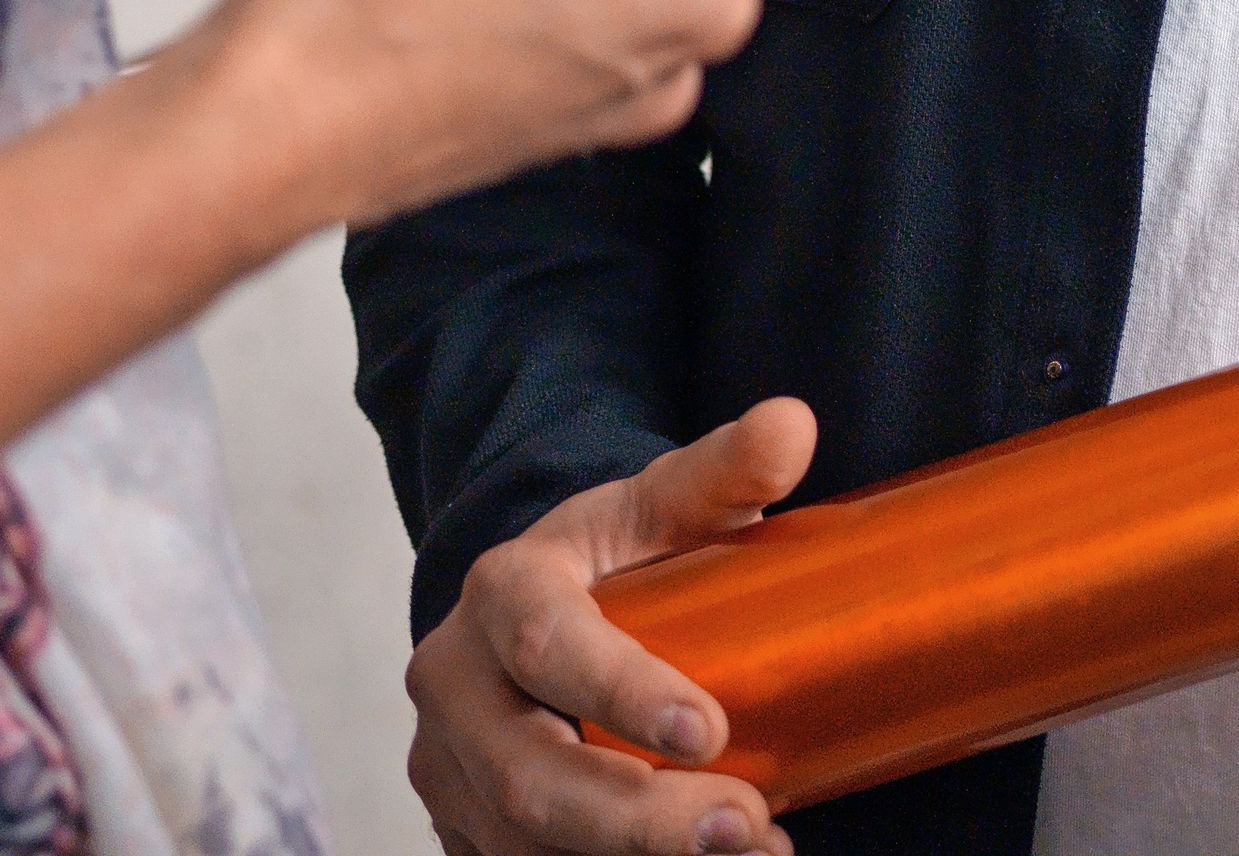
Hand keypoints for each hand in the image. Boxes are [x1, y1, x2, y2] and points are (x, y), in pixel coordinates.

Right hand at [407, 404, 818, 855]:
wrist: (541, 608)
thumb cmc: (619, 553)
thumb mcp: (665, 501)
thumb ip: (727, 467)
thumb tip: (792, 425)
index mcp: (502, 590)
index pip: (548, 645)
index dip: (622, 694)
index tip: (711, 730)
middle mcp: (452, 683)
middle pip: (530, 774)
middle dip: (640, 819)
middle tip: (746, 826)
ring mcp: (446, 768)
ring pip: (521, 842)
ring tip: (750, 852)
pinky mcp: (459, 829)